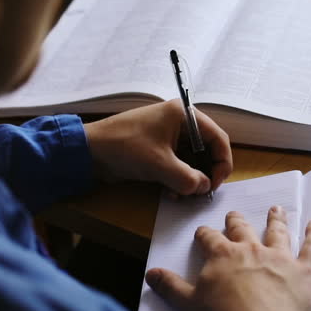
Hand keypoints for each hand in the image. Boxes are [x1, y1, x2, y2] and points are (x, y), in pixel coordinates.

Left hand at [83, 100, 232, 194]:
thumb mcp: (160, 165)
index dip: (222, 162)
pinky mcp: (158, 150)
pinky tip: (170, 193)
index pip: (218, 138)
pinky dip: (178, 180)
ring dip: (191, 180)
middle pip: (207, 150)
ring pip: (193, 161)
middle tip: (200, 192)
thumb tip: (204, 187)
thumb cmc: (125, 148)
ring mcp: (169, 136)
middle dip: (205, 173)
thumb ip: (188, 179)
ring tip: (182, 195)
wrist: (88, 151)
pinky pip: (179, 165)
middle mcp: (180, 123)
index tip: (216, 184)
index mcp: (184, 115)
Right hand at [145, 206, 310, 310]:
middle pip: (242, 229)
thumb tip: (151, 273)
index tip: (203, 231)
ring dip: (276, 219)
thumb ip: (169, 286)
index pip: (210, 238)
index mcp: (222, 256)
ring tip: (276, 209)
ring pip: (277, 232)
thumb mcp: (188, 305)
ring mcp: (279, 257)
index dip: (205, 234)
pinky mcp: (303, 270)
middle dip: (237, 221)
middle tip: (235, 214)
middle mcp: (251, 249)